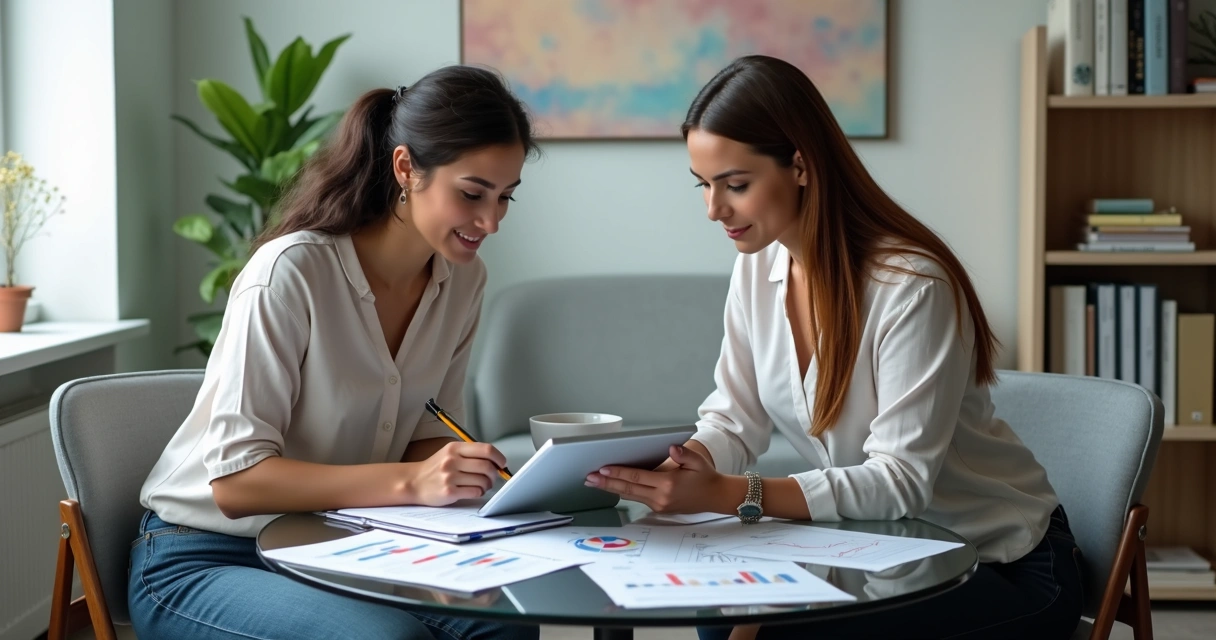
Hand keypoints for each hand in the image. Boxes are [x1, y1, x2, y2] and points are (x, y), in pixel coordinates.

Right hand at [404, 441, 505, 505]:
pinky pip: (475, 492)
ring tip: (482, 485)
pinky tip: (474, 491)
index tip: (502, 463)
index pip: (486, 449)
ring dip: (487, 485)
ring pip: (482, 480)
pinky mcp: (449, 491)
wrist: (413, 482)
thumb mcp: (449, 453)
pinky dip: (479, 492)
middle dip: (494, 474)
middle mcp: (452, 460)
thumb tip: (495, 461)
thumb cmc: (435, 468)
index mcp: (455, 448)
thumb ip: (470, 454)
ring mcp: (450, 476)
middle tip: (492, 477)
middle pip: (486, 466)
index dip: (498, 457)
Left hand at [585, 444, 721, 513]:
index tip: (603, 469)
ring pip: (630, 495)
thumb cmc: (705, 476)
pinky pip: (637, 499)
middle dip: (607, 483)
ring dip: (611, 489)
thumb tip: (671, 448)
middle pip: (628, 489)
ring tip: (594, 483)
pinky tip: (611, 487)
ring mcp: (659, 505)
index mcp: (668, 484)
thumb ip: (684, 454)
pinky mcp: (659, 508)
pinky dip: (623, 492)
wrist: (715, 497)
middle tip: (589, 478)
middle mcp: (660, 497)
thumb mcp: (698, 462)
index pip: (637, 477)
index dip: (619, 473)